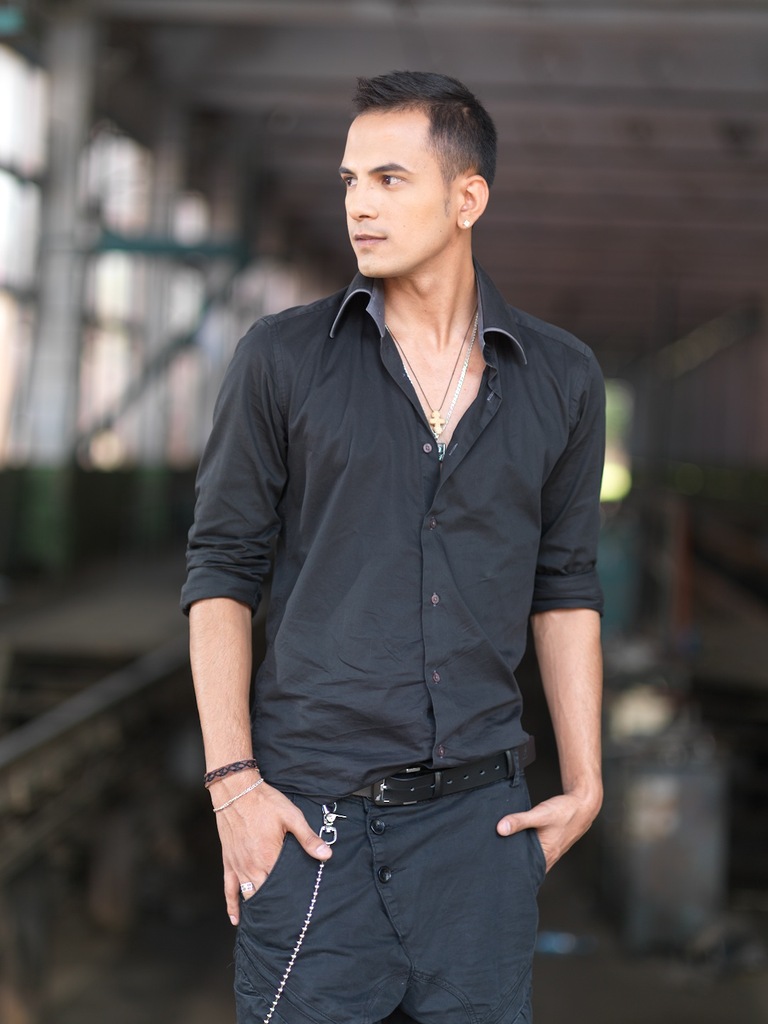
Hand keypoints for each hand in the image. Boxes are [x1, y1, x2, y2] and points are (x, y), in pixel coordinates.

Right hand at [213, 779, 331, 924]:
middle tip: (289, 921)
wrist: (236, 791)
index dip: (292, 898)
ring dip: (258, 908)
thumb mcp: (291, 816)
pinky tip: (236, 919)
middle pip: (265, 895)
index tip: (302, 910)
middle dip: (276, 907)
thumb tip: (327, 855)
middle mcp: (252, 866)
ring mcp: (238, 866)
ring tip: (270, 923)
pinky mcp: (229, 862)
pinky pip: (229, 889)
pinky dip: (232, 906)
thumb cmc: (265, 802)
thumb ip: (308, 838)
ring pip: (248, 895)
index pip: (282, 886)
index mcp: (269, 857)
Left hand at [496, 792, 600, 872]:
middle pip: (528, 867)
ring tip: (503, 852)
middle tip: (496, 861)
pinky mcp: (550, 844)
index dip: (512, 872)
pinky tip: (519, 842)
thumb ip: (520, 821)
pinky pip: (536, 851)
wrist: (582, 805)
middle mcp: (549, 857)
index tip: (498, 869)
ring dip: (520, 856)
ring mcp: (550, 852)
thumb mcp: (540, 814)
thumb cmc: (565, 812)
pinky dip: (527, 848)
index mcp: (546, 855)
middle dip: (513, 865)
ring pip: (532, 859)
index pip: (526, 872)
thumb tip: (501, 829)